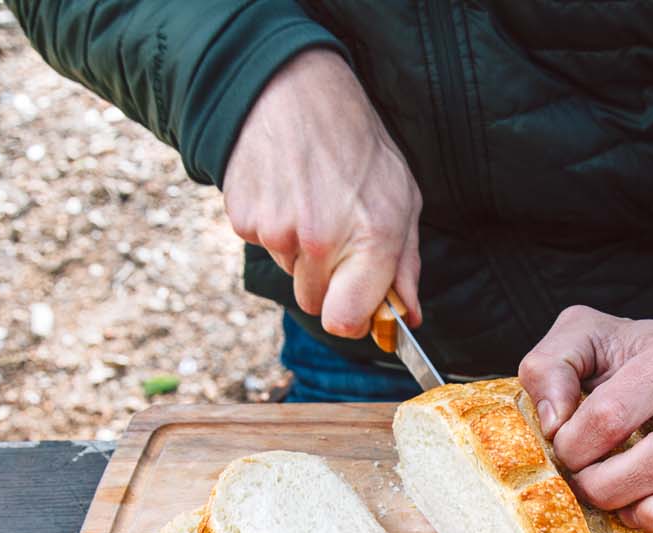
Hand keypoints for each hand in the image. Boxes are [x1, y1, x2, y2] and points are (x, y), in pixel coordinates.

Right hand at [222, 49, 421, 337]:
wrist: (293, 90)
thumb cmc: (357, 145)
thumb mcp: (401, 199)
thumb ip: (405, 265)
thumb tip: (408, 316)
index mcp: (371, 240)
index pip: (346, 322)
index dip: (351, 320)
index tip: (356, 306)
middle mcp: (322, 242)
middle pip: (315, 303)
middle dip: (328, 281)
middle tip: (336, 233)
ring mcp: (278, 232)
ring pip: (289, 272)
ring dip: (299, 250)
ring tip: (311, 199)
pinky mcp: (244, 220)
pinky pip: (261, 246)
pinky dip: (272, 226)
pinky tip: (286, 190)